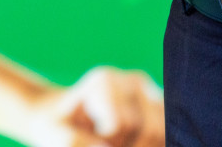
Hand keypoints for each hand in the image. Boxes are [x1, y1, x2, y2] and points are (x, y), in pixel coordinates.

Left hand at [17, 67, 163, 146]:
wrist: (63, 115)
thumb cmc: (57, 126)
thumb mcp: (54, 133)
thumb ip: (75, 142)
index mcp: (105, 82)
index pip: (124, 124)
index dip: (112, 143)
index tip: (95, 141)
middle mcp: (133, 81)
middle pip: (151, 129)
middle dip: (132, 146)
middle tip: (108, 143)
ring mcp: (151, 92)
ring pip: (164, 131)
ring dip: (146, 145)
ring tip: (122, 142)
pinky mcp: (160, 105)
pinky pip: (168, 132)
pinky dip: (155, 142)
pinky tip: (134, 141)